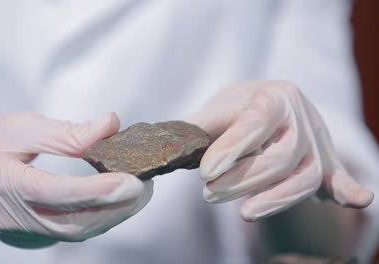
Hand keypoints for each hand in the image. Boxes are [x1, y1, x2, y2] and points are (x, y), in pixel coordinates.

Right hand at [0, 112, 151, 248]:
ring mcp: (22, 234)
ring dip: (114, 214)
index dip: (96, 190)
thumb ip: (65, 132)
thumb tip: (111, 125)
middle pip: (74, 222)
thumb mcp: (16, 127)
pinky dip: (100, 217)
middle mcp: (11, 219)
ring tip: (140, 190)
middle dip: (117, 207)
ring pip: (77, 232)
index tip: (133, 181)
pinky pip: (73, 232)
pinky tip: (116, 199)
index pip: (55, 192)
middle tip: (147, 184)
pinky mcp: (33, 238)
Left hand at [187, 81, 372, 220]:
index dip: (231, 149)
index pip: (254, 123)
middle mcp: (300, 116)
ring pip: (304, 176)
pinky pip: (338, 177)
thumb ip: (191, 130)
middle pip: (280, 157)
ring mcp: (316, 142)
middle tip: (208, 193)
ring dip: (274, 199)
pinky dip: (348, 190)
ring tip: (243, 212)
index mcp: (272, 96)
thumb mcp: (212, 112)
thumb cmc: (235, 111)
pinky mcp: (325, 164)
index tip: (204, 172)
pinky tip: (357, 199)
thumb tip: (159, 149)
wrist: (267, 105)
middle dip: (243, 180)